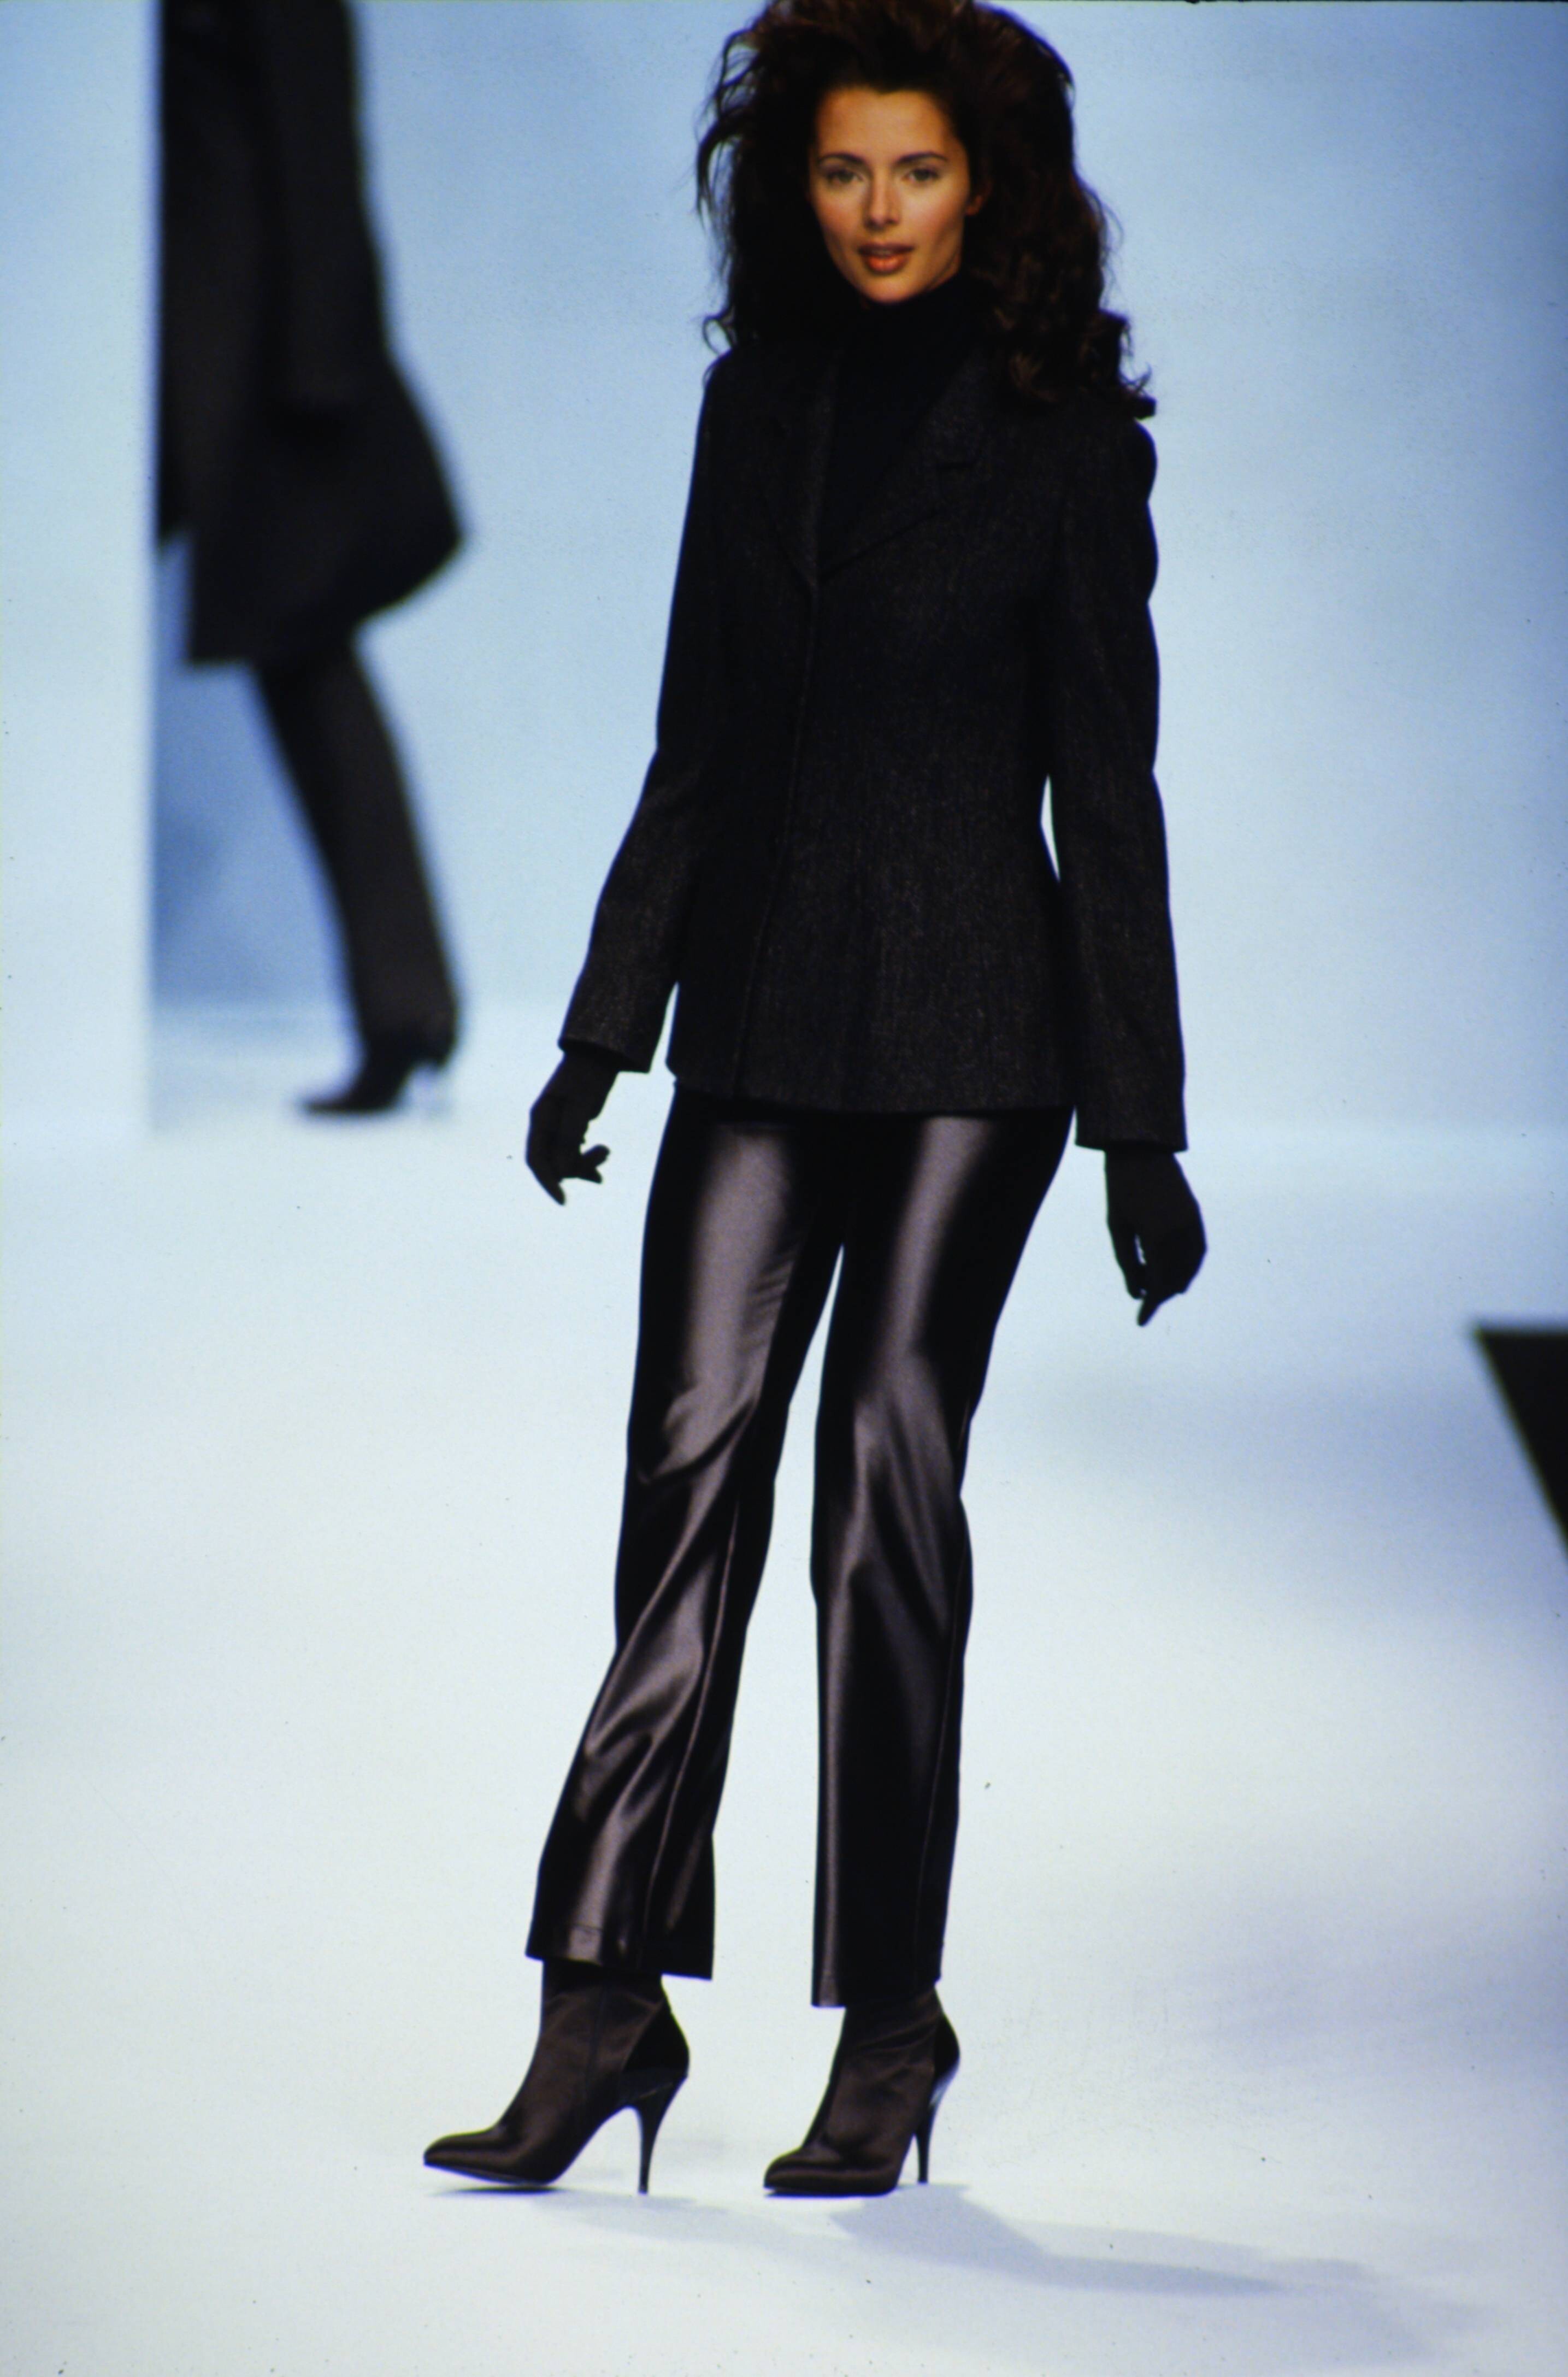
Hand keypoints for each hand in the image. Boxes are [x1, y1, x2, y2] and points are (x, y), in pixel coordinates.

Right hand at [526, 1048, 619, 1203]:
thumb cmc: (589, 1077)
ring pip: (566, 1159)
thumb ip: (570, 1138)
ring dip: (586, 1164)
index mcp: (540, 1118)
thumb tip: (563, 1171)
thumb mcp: (581, 1107)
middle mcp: (545, 1125)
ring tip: (607, 1153)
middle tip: (602, 1161)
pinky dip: (589, 1158)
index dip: (548, 1183)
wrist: (600, 1056)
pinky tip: (604, 1154)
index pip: (536, 1160)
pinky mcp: (571, 1127)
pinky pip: (574, 1152)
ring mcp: (557, 1127)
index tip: (564, 1201)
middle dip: (576, 1169)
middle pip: (553, 1163)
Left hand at [1104, 1147, 1205, 1324]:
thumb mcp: (1117, 1228)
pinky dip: (1189, 1266)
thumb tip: (1136, 1293)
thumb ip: (1127, 1263)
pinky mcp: (1195, 1215)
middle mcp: (1180, 1232)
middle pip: (1175, 1279)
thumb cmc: (1121, 1189)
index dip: (1150, 1305)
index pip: (1157, 1283)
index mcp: (1157, 1236)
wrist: (1141, 1151)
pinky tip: (1177, 1271)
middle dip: (1161, 1294)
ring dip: (1176, 1282)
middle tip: (1145, 1300)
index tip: (1141, 1321)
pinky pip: (1198, 1251)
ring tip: (1159, 1288)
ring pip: (1190, 1267)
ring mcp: (1192, 1223)